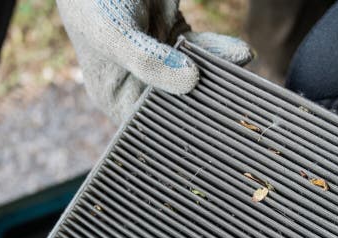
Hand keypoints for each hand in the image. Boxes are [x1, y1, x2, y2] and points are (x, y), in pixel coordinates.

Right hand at [57, 0, 252, 122]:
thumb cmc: (95, 0)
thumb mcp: (114, 32)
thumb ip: (148, 61)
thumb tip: (191, 82)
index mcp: (116, 96)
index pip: (154, 124)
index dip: (181, 125)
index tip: (211, 122)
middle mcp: (139, 84)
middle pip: (180, 103)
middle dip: (206, 101)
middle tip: (234, 102)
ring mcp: (161, 61)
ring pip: (198, 78)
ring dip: (221, 76)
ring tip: (242, 77)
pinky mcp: (176, 37)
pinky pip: (205, 52)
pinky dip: (222, 52)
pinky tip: (240, 53)